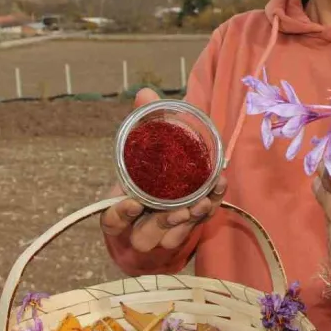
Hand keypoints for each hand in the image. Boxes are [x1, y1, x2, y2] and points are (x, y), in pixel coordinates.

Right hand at [100, 87, 226, 251]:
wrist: (154, 215)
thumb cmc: (141, 181)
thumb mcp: (136, 157)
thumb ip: (143, 125)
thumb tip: (145, 93)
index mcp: (118, 214)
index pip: (112, 220)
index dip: (119, 214)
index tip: (132, 203)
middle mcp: (137, 230)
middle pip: (146, 235)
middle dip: (163, 223)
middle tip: (179, 209)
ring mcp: (162, 237)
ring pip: (173, 236)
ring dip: (189, 220)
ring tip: (202, 202)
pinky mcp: (185, 233)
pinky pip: (197, 226)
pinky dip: (209, 208)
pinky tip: (218, 188)